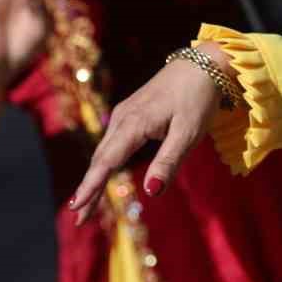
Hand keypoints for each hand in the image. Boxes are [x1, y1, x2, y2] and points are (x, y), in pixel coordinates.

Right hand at [67, 45, 227, 223]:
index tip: (77, 207)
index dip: (91, 186)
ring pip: (104, 150)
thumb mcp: (189, 133)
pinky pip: (112, 141)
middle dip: (89, 188)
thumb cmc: (198, 98)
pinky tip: (103, 174)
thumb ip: (169, 162)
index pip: (107, 161)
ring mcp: (125, 113)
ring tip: (87, 203)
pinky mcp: (131, 111)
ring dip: (95, 176)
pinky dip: (104, 161)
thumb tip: (151, 192)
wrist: (204, 63)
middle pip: (100, 159)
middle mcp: (123, 117)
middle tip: (79, 218)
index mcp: (134, 123)